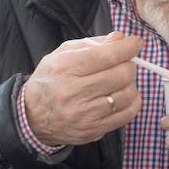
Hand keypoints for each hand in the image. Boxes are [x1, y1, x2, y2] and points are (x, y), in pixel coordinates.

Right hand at [22, 32, 141, 145]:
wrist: (33, 116)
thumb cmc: (51, 80)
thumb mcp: (62, 54)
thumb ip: (92, 44)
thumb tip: (120, 38)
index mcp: (65, 68)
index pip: (107, 56)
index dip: (127, 47)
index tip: (136, 43)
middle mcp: (73, 92)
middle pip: (121, 75)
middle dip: (129, 64)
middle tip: (125, 62)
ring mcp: (84, 115)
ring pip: (127, 95)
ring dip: (130, 83)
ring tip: (121, 80)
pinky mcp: (93, 130)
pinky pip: (126, 114)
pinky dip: (132, 102)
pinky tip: (125, 95)